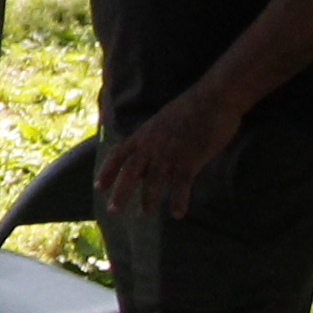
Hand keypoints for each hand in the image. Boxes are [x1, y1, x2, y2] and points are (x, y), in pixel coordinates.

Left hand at [95, 86, 239, 219]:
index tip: (98, 187)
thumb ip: (153, 140)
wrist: (213, 98)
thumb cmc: (191, 108)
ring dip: (148, 201)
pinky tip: (177, 213)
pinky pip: (180, 186)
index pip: (118, 154)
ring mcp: (170, 153)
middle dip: (120, 193)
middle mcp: (152, 145)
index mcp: (144, 135)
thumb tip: (147, 158)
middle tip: (113, 210)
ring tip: (146, 214)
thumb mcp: (162, 122)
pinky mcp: (190, 160)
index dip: (107, 171)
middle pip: (129, 172)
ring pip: (153, 182)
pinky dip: (178, 201)